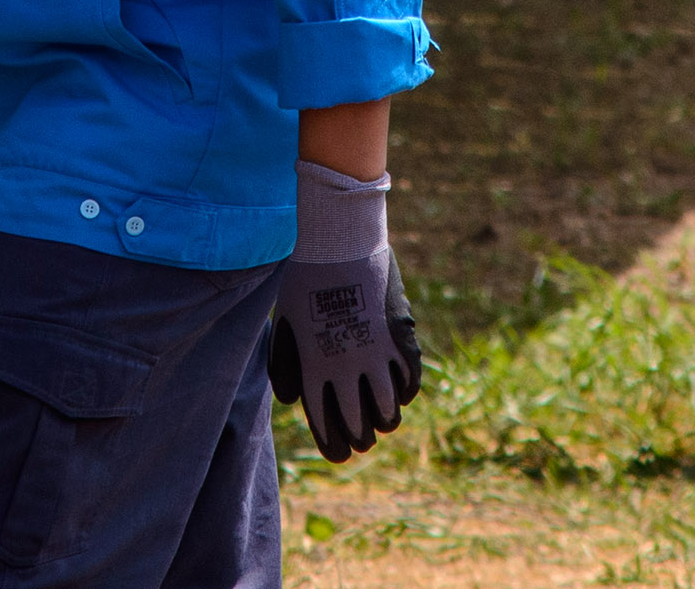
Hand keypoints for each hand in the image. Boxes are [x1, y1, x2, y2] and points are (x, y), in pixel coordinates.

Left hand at [266, 160, 423, 461]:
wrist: (340, 240)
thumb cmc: (305, 279)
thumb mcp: (284, 321)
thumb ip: (285, 364)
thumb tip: (293, 401)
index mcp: (315, 366)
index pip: (325, 422)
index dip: (334, 445)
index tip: (340, 454)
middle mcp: (345, 366)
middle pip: (358, 424)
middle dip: (360, 438)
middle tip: (362, 438)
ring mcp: (375, 352)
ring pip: (387, 409)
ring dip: (386, 419)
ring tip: (383, 420)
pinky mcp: (398, 334)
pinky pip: (409, 377)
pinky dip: (406, 391)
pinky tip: (401, 393)